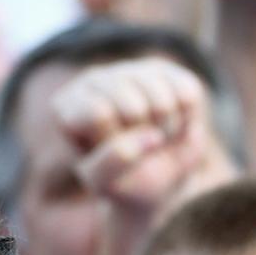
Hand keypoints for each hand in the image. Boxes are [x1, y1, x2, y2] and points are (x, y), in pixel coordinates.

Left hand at [53, 57, 217, 213]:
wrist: (153, 178)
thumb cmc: (119, 179)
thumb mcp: (104, 183)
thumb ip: (112, 164)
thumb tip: (150, 137)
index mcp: (67, 106)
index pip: (100, 113)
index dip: (116, 143)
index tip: (109, 154)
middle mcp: (95, 80)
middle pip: (134, 107)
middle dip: (145, 140)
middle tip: (139, 150)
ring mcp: (129, 71)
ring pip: (163, 101)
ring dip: (167, 133)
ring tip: (155, 141)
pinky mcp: (164, 71)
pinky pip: (187, 93)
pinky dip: (187, 120)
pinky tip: (171, 126)